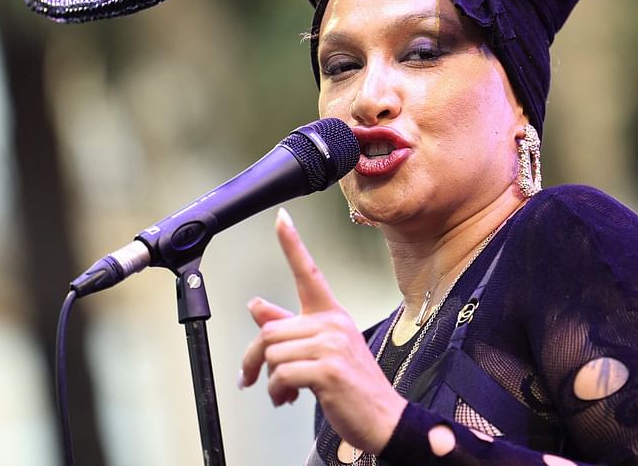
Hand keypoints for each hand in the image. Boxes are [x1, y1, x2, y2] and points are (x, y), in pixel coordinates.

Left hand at [239, 208, 406, 453]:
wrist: (384, 419)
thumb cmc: (354, 386)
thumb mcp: (321, 350)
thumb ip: (288, 327)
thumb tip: (257, 306)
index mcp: (332, 315)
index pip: (308, 273)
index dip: (292, 244)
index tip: (281, 218)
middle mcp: (332, 324)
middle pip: (270, 329)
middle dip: (255, 359)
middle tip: (253, 378)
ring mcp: (332, 345)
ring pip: (272, 352)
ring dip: (269, 380)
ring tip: (284, 392)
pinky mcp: (327, 370)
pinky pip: (281, 375)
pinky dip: (276, 392)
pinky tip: (289, 398)